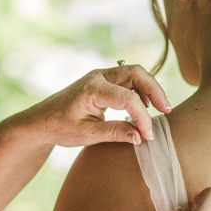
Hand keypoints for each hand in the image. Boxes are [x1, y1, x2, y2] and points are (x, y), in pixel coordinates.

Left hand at [28, 65, 171, 146]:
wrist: (42, 120)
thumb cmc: (60, 127)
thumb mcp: (86, 135)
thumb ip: (115, 133)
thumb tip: (140, 137)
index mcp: (92, 88)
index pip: (129, 99)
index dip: (143, 117)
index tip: (149, 137)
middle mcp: (98, 76)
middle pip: (137, 73)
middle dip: (155, 90)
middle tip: (167, 110)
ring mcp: (101, 76)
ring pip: (134, 74)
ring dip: (150, 89)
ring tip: (160, 110)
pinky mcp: (104, 81)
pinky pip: (128, 80)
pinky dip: (140, 91)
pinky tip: (144, 108)